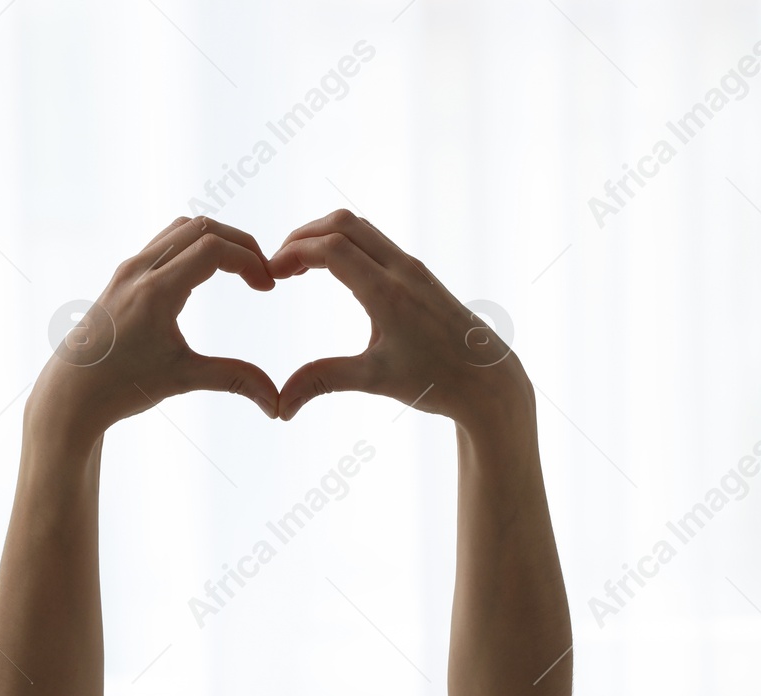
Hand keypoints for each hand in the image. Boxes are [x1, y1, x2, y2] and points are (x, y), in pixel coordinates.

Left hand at [25, 217, 281, 446]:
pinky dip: (194, 246)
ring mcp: (128, 269)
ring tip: (239, 271)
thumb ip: (234, 380)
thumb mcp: (182, 380)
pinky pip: (164, 242)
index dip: (250, 260)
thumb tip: (276, 405)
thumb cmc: (120, 387)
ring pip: (181, 229)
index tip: (268, 288)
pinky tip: (207, 277)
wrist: (70, 393)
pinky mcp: (123, 276)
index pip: (214, 248)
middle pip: (202, 228)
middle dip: (240, 245)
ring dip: (216, 240)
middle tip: (262, 275)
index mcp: (155, 291)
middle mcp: (140, 270)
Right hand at [268, 210, 533, 427]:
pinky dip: (345, 243)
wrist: (489, 381)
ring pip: (360, 227)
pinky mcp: (418, 273)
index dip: (292, 254)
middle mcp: (401, 270)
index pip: (330, 248)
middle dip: (302, 236)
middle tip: (278, 265)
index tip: (271, 275)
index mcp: (387, 293)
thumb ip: (323, 381)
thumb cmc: (437, 381)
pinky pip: (375, 240)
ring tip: (298, 266)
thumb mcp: (375, 380)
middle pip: (342, 223)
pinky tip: (331, 270)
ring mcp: (412, 268)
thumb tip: (280, 406)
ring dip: (324, 236)